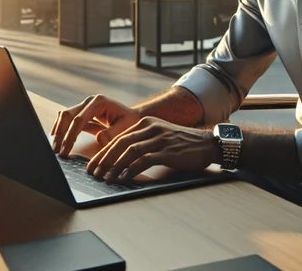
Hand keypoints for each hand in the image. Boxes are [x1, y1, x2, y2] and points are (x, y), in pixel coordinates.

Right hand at [51, 94, 139, 156]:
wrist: (135, 117)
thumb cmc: (132, 122)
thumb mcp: (125, 129)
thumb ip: (112, 134)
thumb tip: (99, 138)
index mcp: (99, 102)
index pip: (79, 119)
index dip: (70, 136)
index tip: (65, 150)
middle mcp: (90, 101)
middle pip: (68, 115)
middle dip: (60, 134)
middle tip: (56, 151)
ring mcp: (85, 105)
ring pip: (65, 116)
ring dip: (59, 131)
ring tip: (55, 147)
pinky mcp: (83, 113)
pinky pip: (69, 121)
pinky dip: (63, 131)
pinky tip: (59, 142)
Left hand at [86, 117, 220, 183]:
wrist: (208, 144)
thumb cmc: (183, 143)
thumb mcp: (160, 135)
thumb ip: (143, 141)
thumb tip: (121, 158)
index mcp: (146, 123)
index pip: (119, 138)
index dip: (103, 153)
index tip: (93, 165)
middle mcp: (151, 128)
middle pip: (120, 143)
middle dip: (104, 159)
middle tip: (93, 173)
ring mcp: (159, 139)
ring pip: (130, 151)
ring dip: (115, 166)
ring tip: (106, 177)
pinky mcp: (168, 151)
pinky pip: (144, 160)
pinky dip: (131, 169)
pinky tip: (124, 177)